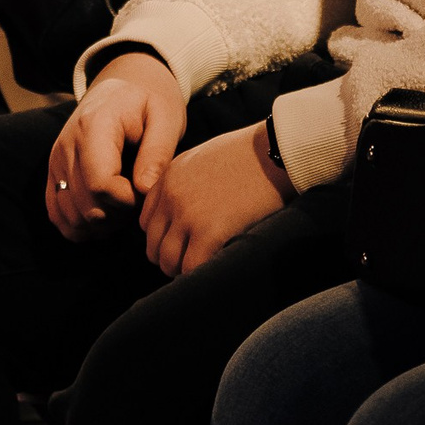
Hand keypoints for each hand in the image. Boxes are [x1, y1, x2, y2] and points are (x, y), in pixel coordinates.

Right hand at [45, 50, 187, 239]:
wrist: (123, 87)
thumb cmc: (150, 102)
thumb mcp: (166, 118)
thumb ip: (157, 153)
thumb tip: (144, 190)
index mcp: (94, 126)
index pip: (101, 184)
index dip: (128, 201)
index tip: (146, 191)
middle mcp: (67, 145)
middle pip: (86, 205)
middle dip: (119, 214)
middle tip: (140, 198)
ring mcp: (56, 161)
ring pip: (71, 216)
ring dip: (103, 224)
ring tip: (126, 204)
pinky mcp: (53, 174)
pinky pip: (57, 215)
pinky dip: (82, 225)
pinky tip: (107, 216)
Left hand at [138, 122, 293, 275]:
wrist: (277, 151)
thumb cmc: (252, 153)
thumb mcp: (205, 157)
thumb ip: (186, 182)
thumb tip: (186, 212)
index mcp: (169, 177)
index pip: (147, 223)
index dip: (165, 237)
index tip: (184, 242)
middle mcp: (171, 196)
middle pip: (154, 246)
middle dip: (172, 257)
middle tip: (197, 258)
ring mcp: (188, 215)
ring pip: (168, 262)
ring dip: (185, 269)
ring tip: (207, 265)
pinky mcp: (209, 231)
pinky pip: (191, 268)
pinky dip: (201, 273)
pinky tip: (218, 264)